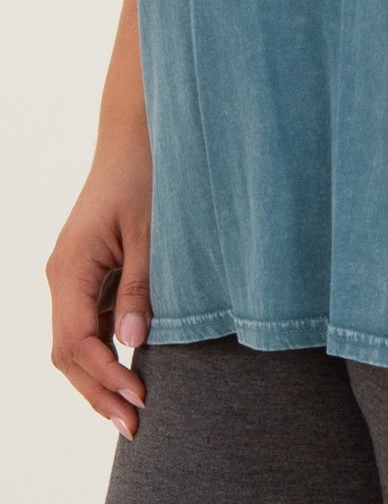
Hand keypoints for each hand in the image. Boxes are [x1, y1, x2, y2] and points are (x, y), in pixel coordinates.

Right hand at [47, 137, 152, 442]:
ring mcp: (69, 277)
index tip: (140, 397)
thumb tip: (131, 340)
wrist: (133, 137)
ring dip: (99, 378)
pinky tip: (129, 371)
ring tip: (132, 411)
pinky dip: (103, 354)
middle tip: (134, 426)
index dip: (106, 374)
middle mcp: (60, 277)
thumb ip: (140, 286)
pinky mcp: (84, 274)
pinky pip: (85, 325)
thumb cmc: (144, 176)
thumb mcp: (151, 231)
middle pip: (68, 352)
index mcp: (70, 267)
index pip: (76, 341)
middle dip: (98, 391)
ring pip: (73, 344)